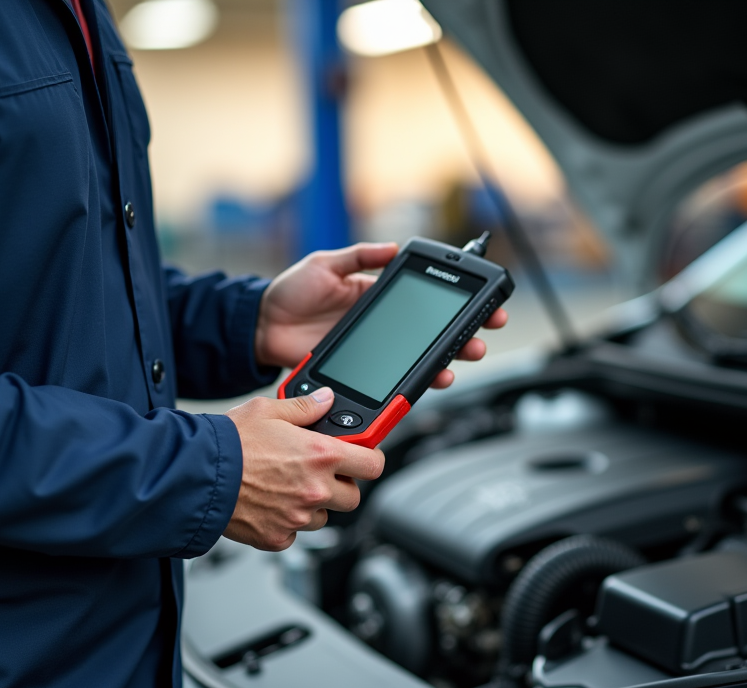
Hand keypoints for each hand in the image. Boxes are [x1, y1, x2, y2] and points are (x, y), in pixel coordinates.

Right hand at [222, 387, 384, 550]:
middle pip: (353, 496)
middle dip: (341, 484)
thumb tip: (326, 401)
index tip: (362, 457)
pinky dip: (288, 523)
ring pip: (324, 517)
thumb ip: (305, 408)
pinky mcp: (278, 537)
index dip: (370, 459)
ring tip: (287, 486)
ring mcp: (298, 517)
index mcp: (321, 455)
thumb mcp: (268, 410)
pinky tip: (270, 503)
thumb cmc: (229, 442)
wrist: (195, 475)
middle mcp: (315, 489)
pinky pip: (296, 534)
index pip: (373, 464)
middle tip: (318, 472)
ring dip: (314, 505)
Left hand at [255, 242, 508, 389]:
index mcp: (376, 295)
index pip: (424, 298)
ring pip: (422, 357)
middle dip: (465, 332)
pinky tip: (435, 378)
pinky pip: (397, 379)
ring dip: (449, 358)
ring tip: (465, 356)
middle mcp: (383, 325)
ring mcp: (376, 350)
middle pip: (433, 331)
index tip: (480, 299)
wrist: (261, 328)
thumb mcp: (325, 264)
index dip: (454, 300)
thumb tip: (394, 247)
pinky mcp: (364, 372)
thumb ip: (360, 256)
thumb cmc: (289, 292)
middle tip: (485, 331)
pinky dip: (419, 381)